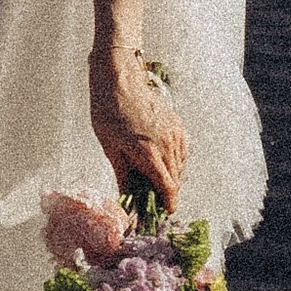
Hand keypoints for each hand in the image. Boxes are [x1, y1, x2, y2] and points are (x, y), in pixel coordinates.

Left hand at [89, 46, 187, 212]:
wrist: (118, 77)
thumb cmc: (108, 110)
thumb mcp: (110, 146)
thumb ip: (123, 175)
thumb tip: (127, 199)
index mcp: (148, 153)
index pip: (168, 187)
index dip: (169, 203)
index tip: (167, 212)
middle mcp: (166, 144)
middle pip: (175, 179)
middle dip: (168, 192)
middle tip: (155, 200)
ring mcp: (174, 133)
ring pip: (180, 165)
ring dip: (172, 177)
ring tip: (155, 180)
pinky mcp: (177, 124)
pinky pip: (182, 150)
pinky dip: (176, 160)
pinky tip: (162, 161)